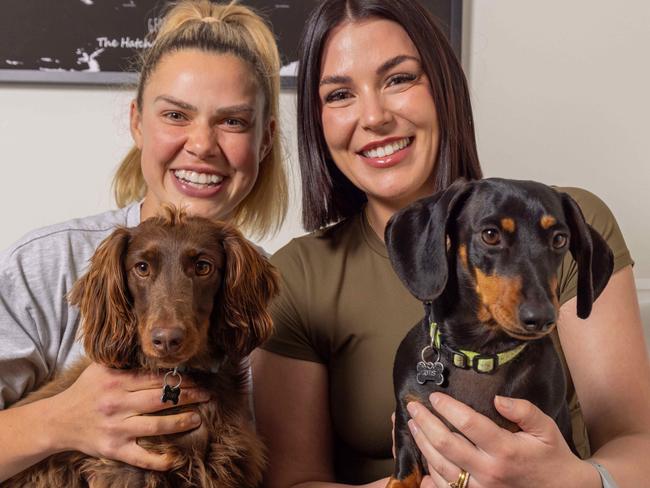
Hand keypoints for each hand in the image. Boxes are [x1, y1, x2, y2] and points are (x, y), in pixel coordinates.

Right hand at [49, 362, 208, 469]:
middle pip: (161, 399)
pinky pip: (140, 457)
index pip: (155, 378)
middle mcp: (117, 403)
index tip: (198, 378)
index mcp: (116, 381)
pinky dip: (159, 460)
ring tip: (197, 418)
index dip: (180, 378)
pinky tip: (176, 458)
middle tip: (207, 395)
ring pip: (156, 425)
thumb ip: (126, 360)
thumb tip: (155, 350)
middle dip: (188, 396)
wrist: (56, 421)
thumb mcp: (101, 369)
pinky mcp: (113, 449)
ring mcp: (116, 428)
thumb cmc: (85, 391)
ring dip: (181, 421)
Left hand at [407, 393, 598, 487]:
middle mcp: (489, 471)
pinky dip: (430, 469)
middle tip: (412, 407)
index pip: (468, 424)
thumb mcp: (545, 428)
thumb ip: (523, 409)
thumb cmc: (551, 455)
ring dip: (422, 443)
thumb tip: (498, 398)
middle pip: (446, 445)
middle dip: (425, 423)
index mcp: (505, 450)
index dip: (448, 408)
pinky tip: (423, 451)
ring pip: (441, 466)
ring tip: (412, 424)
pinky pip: (446, 485)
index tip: (435, 396)